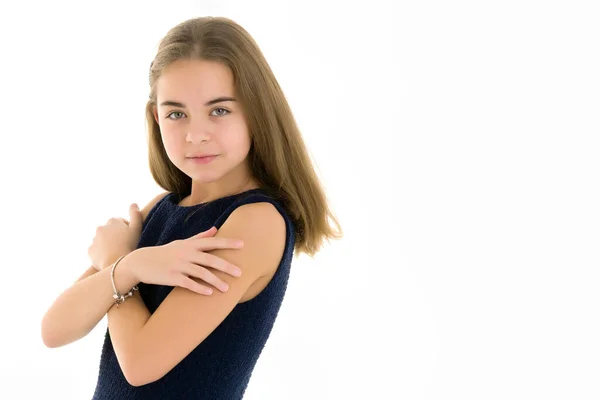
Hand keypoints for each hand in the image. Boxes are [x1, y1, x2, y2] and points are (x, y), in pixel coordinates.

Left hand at [88, 203, 142, 270]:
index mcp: (112, 221)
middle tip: (124, 245)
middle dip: (115, 235)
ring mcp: (94, 239)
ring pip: (102, 240)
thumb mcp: (136, 228)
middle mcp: (101, 228)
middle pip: (110, 231)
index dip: (126, 229)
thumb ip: (135, 214)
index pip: (119, 222)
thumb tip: (133, 204)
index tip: (130, 238)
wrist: (117, 265)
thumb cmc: (129, 246)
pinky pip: (96, 250)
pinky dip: (101, 252)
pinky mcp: (90, 251)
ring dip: (108, 244)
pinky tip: (110, 257)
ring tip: (117, 252)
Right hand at [120, 227, 243, 294]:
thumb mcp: (182, 242)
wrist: (141, 262)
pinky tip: (210, 293)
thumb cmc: (165, 252)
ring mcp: (179, 265)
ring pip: (201, 273)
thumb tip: (216, 229)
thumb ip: (200, 237)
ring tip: (227, 289)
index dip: (227, 243)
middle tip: (241, 273)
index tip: (243, 245)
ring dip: (216, 281)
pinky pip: (189, 283)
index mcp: (190, 244)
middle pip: (210, 259)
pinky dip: (200, 288)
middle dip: (226, 266)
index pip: (212, 242)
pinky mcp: (172, 277)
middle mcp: (186, 253)